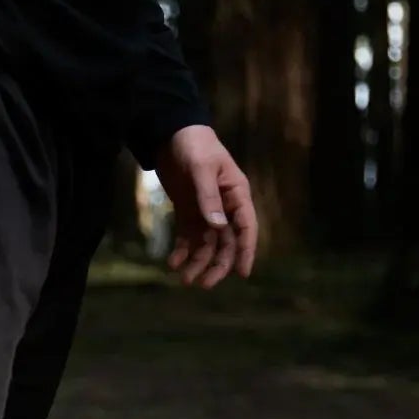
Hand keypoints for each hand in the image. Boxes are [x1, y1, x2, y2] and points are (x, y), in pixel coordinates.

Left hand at [155, 125, 257, 287]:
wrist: (171, 134)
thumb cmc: (194, 146)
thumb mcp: (201, 168)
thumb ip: (208, 197)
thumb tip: (217, 227)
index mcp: (237, 194)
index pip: (246, 227)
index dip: (246, 251)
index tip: (243, 274)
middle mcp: (225, 206)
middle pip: (226, 242)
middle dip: (217, 264)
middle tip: (204, 285)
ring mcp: (206, 210)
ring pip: (207, 244)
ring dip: (198, 262)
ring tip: (183, 279)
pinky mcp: (188, 211)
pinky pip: (189, 237)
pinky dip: (182, 251)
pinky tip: (172, 262)